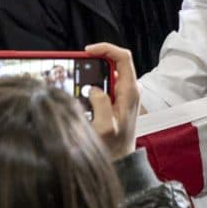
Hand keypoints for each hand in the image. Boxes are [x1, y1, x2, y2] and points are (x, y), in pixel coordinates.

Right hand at [84, 43, 139, 159]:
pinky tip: (81, 92)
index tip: (88, 51)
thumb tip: (94, 89)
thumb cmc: (115, 146)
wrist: (121, 159)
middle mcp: (129, 89)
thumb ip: (101, 105)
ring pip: (108, 72)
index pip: (123, 57)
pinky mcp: (118, 99)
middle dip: (94, 61)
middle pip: (113, 61)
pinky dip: (92, 83)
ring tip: (77, 82)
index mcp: (129, 91)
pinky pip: (105, 83)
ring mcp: (124, 93)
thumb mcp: (105, 127)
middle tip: (77, 68)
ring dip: (92, 74)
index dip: (106, 48)